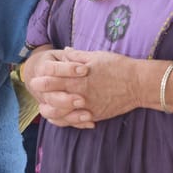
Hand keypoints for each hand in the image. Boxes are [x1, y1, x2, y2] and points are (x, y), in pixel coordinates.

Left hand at [29, 48, 148, 126]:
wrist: (138, 84)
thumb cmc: (117, 66)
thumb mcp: (96, 56)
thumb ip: (77, 56)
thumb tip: (64, 51)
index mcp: (78, 78)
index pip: (53, 81)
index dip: (42, 81)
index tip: (34, 81)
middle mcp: (81, 94)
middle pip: (54, 100)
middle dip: (43, 98)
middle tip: (37, 97)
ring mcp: (88, 107)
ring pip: (64, 115)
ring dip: (53, 113)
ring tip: (47, 109)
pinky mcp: (96, 115)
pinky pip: (78, 122)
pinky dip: (69, 120)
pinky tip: (64, 117)